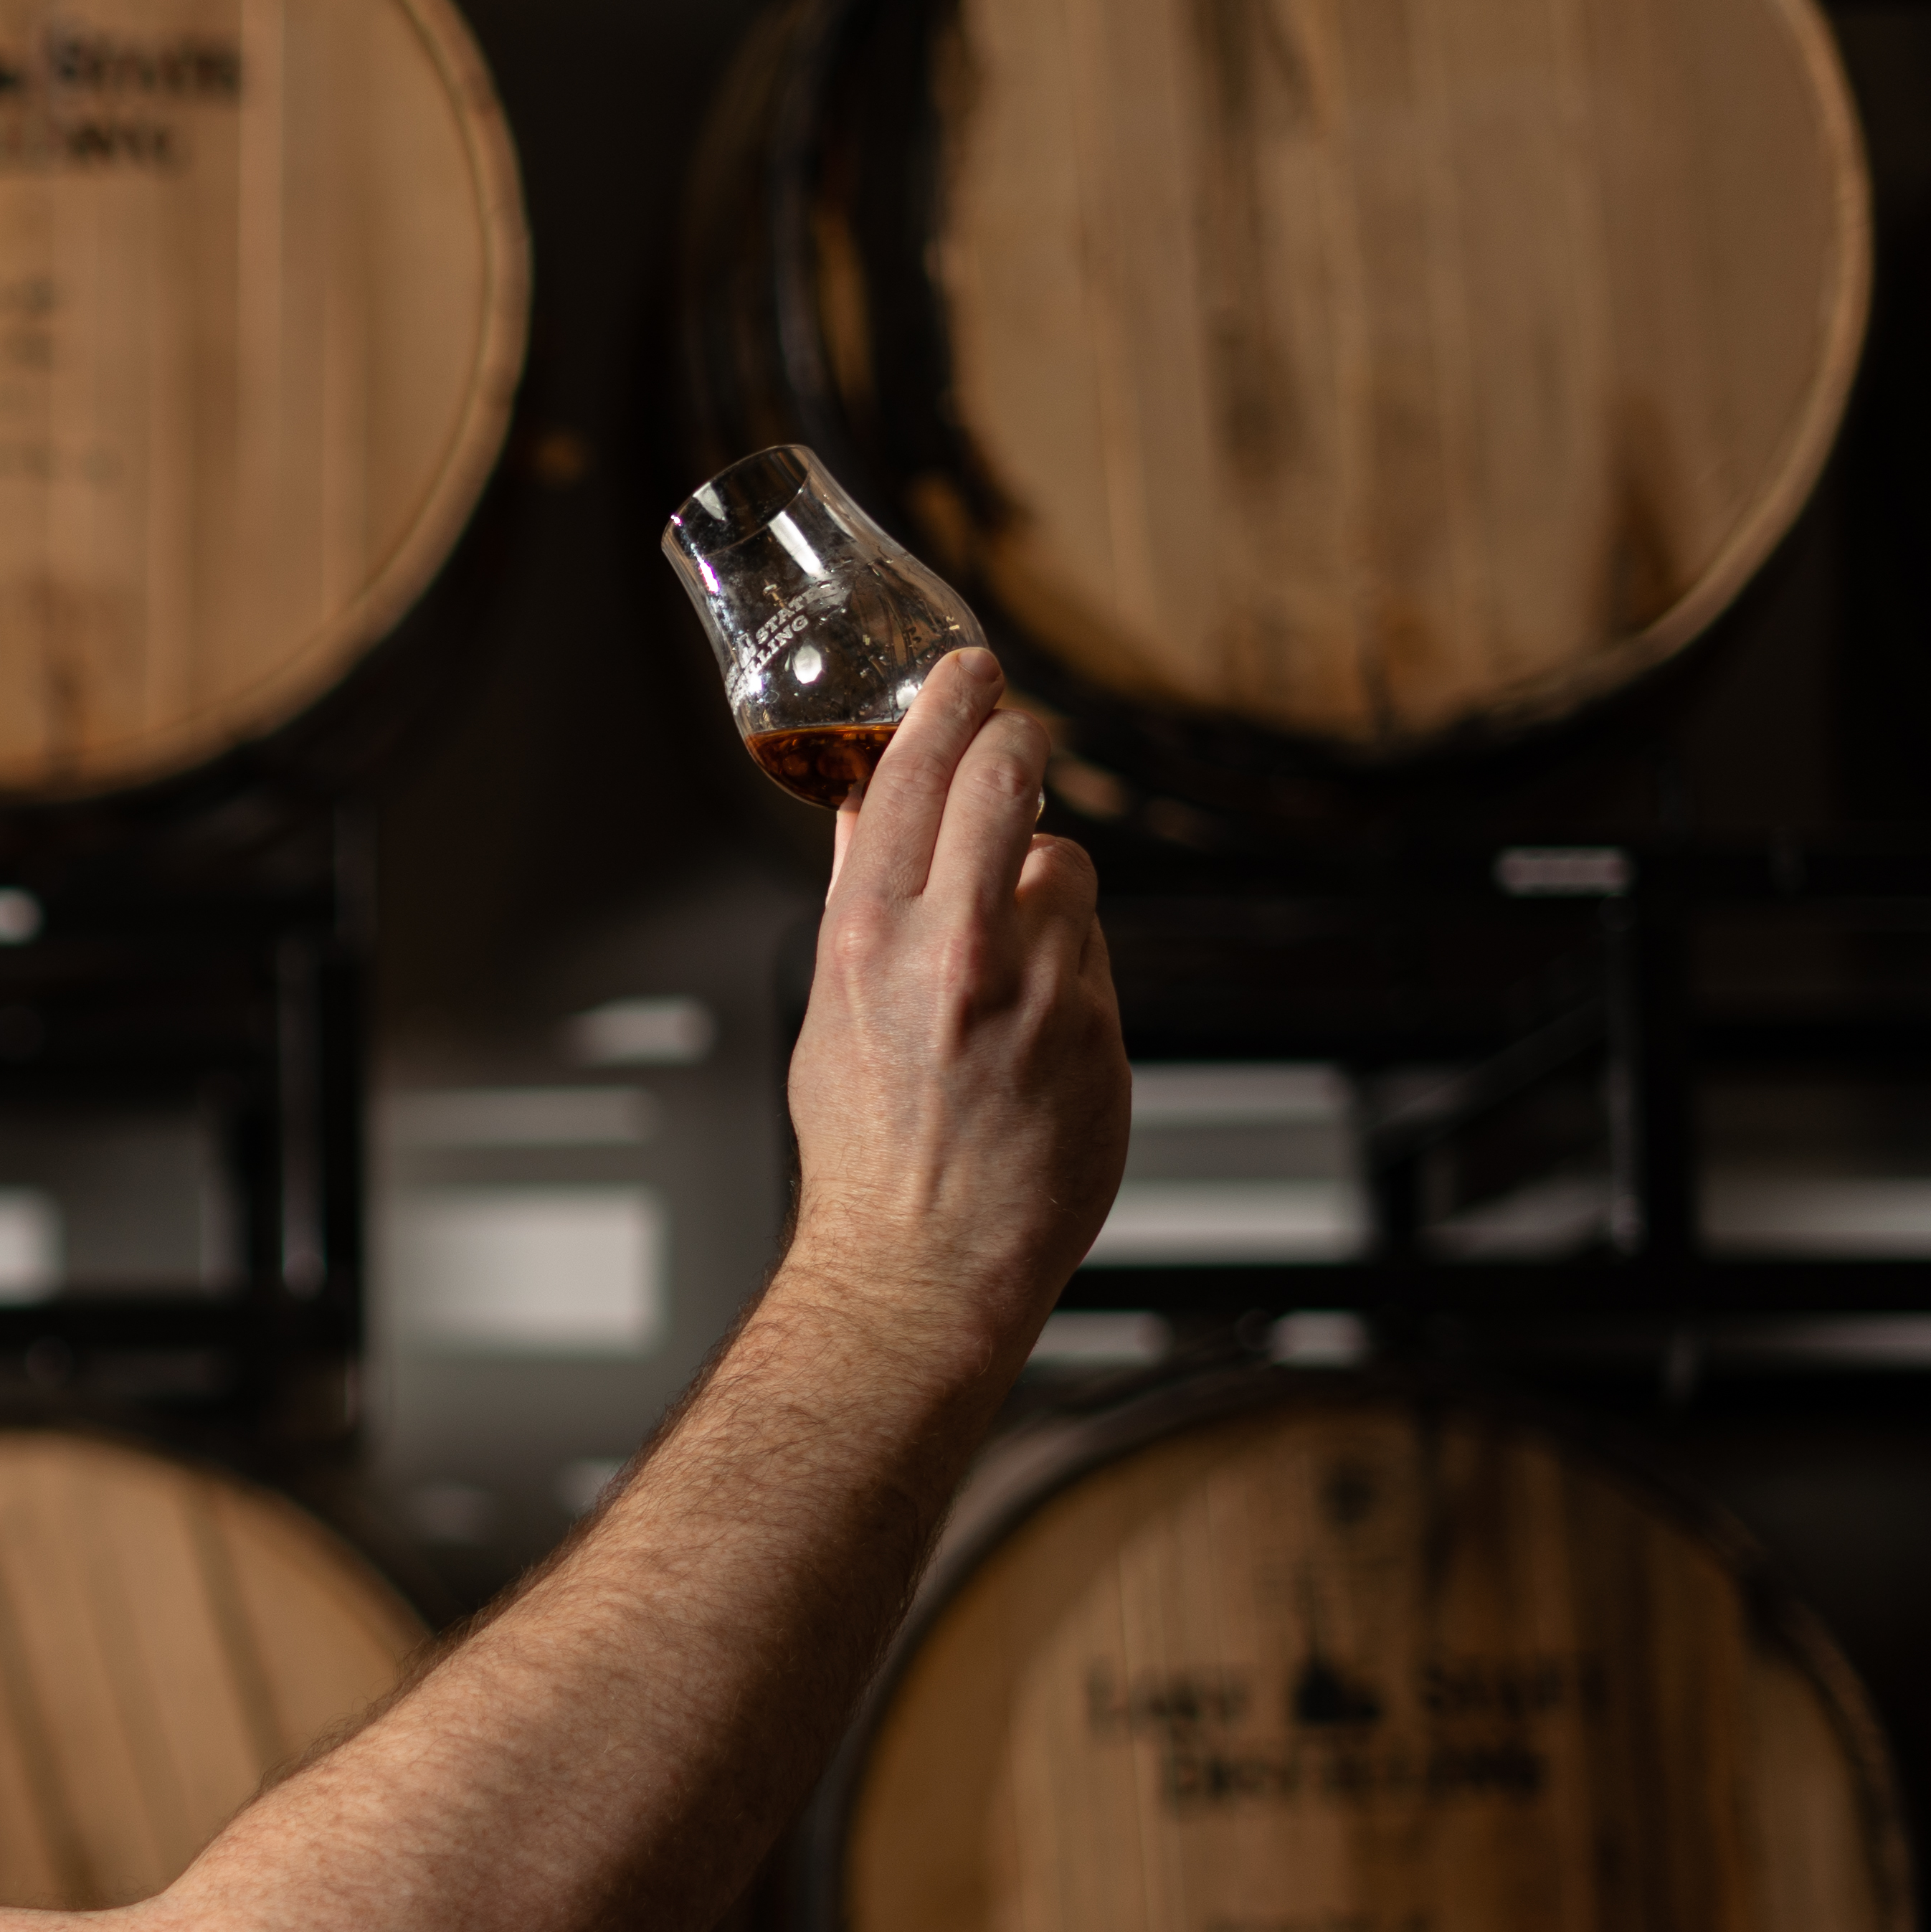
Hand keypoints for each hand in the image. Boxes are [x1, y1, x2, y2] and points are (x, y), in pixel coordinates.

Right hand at [781, 651, 1128, 1355]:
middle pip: (1011, 779)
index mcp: (869, 938)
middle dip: (1017, 743)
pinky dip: (1070, 967)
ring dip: (1042, 884)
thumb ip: (856, 899)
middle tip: (1017, 736)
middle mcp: (957, 950)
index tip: (971, 670)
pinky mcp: (1100, 1030)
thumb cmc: (866, 1144)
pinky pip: (1094, 953)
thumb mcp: (830, 1006)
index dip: (951, 703)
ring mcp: (1040, 989)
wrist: (924, 1261)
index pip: (915, 774)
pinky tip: (1033, 1027)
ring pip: (1062, 867)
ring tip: (1008, 952)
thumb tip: (860, 808)